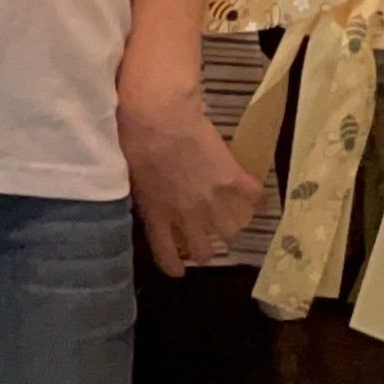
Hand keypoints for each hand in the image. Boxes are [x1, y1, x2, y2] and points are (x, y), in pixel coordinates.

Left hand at [119, 69, 262, 278]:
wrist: (158, 114)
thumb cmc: (133, 138)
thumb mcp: (128, 176)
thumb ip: (142, 197)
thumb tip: (145, 203)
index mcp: (157, 215)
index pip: (167, 256)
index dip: (174, 266)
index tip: (178, 269)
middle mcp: (187, 215)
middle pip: (204, 251)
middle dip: (205, 249)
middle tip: (205, 237)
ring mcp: (212, 198)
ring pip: (231, 231)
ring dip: (230, 226)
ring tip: (230, 217)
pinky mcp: (231, 177)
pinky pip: (252, 196)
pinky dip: (254, 197)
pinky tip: (253, 195)